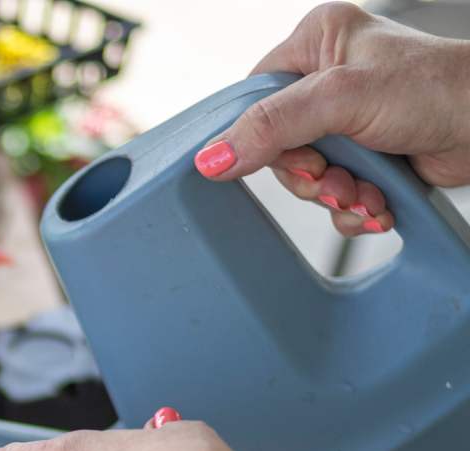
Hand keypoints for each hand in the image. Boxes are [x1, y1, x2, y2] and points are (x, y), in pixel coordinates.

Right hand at [194, 2, 469, 236]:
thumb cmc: (439, 89)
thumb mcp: (341, 98)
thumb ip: (272, 127)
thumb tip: (212, 158)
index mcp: (316, 43)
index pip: (255, 97)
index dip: (259, 137)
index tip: (283, 158)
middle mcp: (327, 80)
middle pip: (277, 146)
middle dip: (309, 176)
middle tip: (333, 179)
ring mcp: (346, 121)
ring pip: (306, 177)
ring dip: (333, 196)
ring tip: (363, 195)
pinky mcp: (364, 156)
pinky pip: (332, 193)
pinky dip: (351, 208)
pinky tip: (374, 203)